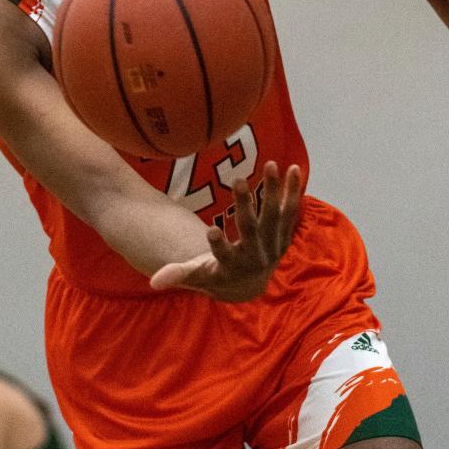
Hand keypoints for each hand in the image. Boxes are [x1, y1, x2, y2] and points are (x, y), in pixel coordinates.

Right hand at [150, 162, 301, 300]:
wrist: (248, 284)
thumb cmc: (217, 274)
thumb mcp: (198, 275)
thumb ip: (179, 274)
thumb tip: (153, 283)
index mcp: (232, 267)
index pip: (224, 256)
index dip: (218, 246)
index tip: (210, 230)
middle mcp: (255, 258)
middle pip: (251, 230)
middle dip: (245, 206)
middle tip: (238, 180)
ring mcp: (273, 247)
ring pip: (275, 216)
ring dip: (274, 191)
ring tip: (271, 164)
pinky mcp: (284, 235)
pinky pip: (290, 211)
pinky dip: (292, 191)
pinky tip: (295, 168)